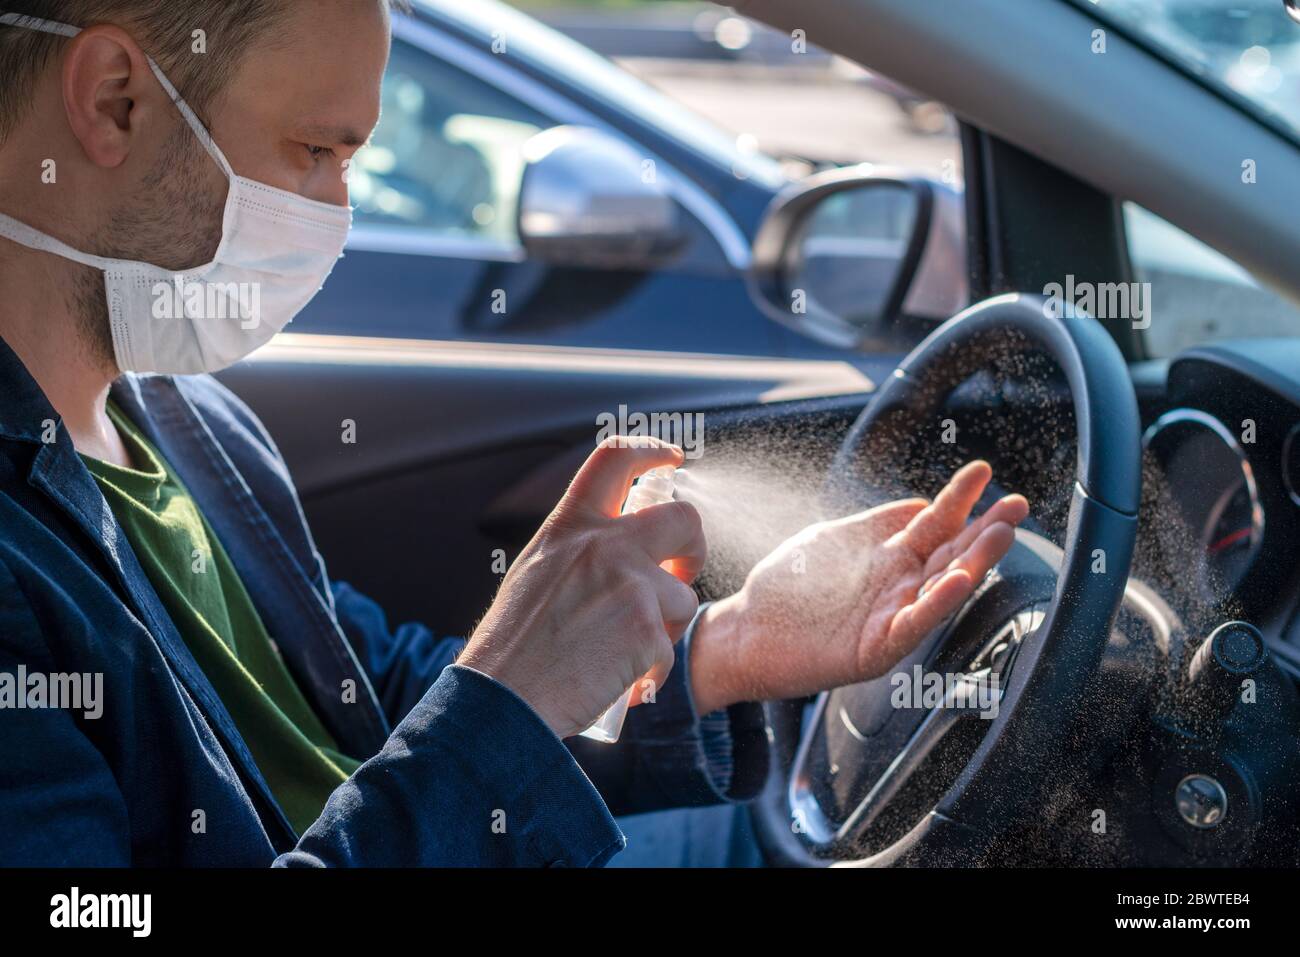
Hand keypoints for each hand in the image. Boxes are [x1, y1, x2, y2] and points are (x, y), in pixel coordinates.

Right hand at [459, 437, 704, 737]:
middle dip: (694, 546)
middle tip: (679, 572)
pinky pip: (670, 648)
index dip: (652, 451)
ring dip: (664, 627)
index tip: (671, 460)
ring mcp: (631, 584)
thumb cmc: (514, 645)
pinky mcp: (648, 630)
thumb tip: (622, 541)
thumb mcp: (536, 570)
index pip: (617, 459)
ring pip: (682, 597)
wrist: (503, 699)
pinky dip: (651, 670)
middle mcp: (605, 544)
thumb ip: (580, 547)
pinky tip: (618, 680)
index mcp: (571, 526)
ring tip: (623, 651)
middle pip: (684, 519)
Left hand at [688, 460, 1028, 712]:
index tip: (983, 472)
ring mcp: (891, 615)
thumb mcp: (833, 539)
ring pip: (942, 587)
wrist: (746, 632)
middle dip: (985, 530)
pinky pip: (913, 623)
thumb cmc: (788, 587)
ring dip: (973, 562)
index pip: (935, 523)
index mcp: (891, 556)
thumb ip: (878, 524)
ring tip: (1000, 536)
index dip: (959, 498)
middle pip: (951, 553)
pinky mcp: (876, 647)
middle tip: (1016, 506)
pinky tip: (957, 582)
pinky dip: (937, 603)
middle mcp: (899, 586)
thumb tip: (920, 503)